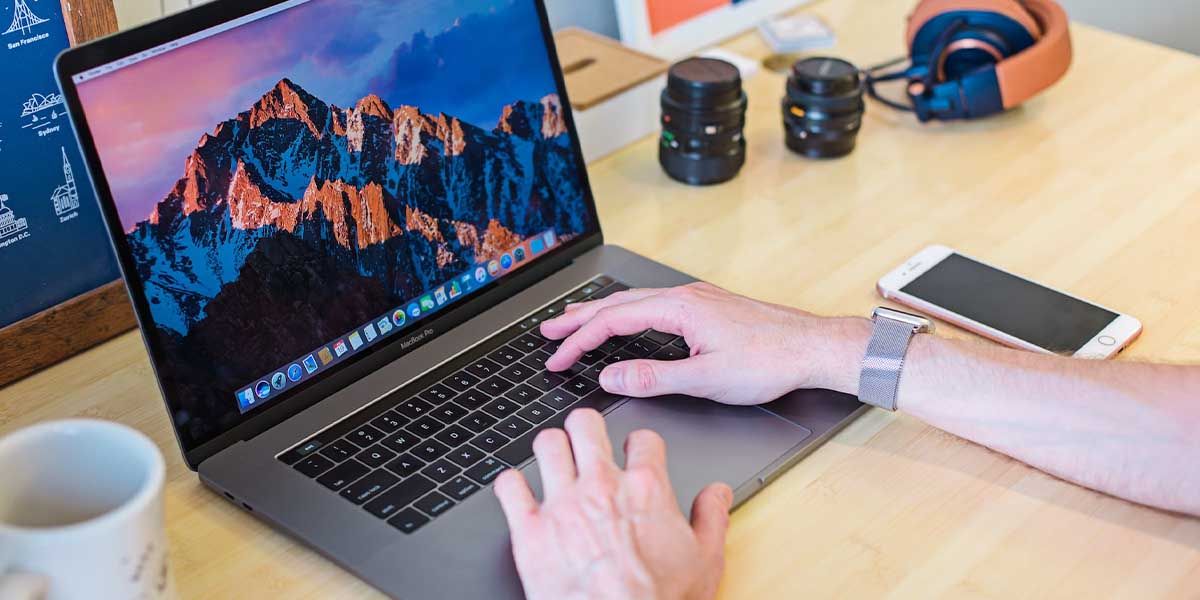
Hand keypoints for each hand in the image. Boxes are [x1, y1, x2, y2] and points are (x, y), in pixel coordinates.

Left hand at [493, 409, 733, 599]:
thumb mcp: (705, 563)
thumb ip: (712, 519)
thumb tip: (717, 493)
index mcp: (645, 490)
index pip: (642, 438)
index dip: (640, 444)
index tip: (635, 453)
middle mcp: (601, 488)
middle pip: (585, 424)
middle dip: (585, 428)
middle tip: (586, 440)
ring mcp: (562, 506)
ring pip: (546, 444)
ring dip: (550, 449)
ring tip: (553, 460)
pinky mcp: (530, 531)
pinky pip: (509, 485)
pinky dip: (511, 485)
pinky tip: (519, 493)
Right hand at [540, 283, 868, 404]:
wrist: (813, 347)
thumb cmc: (770, 361)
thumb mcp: (706, 379)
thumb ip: (653, 378)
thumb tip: (609, 377)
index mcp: (679, 308)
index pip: (612, 321)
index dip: (579, 341)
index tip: (557, 360)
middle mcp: (684, 296)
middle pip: (617, 303)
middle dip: (578, 317)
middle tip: (548, 330)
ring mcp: (697, 299)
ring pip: (635, 301)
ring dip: (601, 312)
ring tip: (575, 321)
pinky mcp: (708, 307)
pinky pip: (653, 304)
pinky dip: (627, 312)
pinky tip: (627, 321)